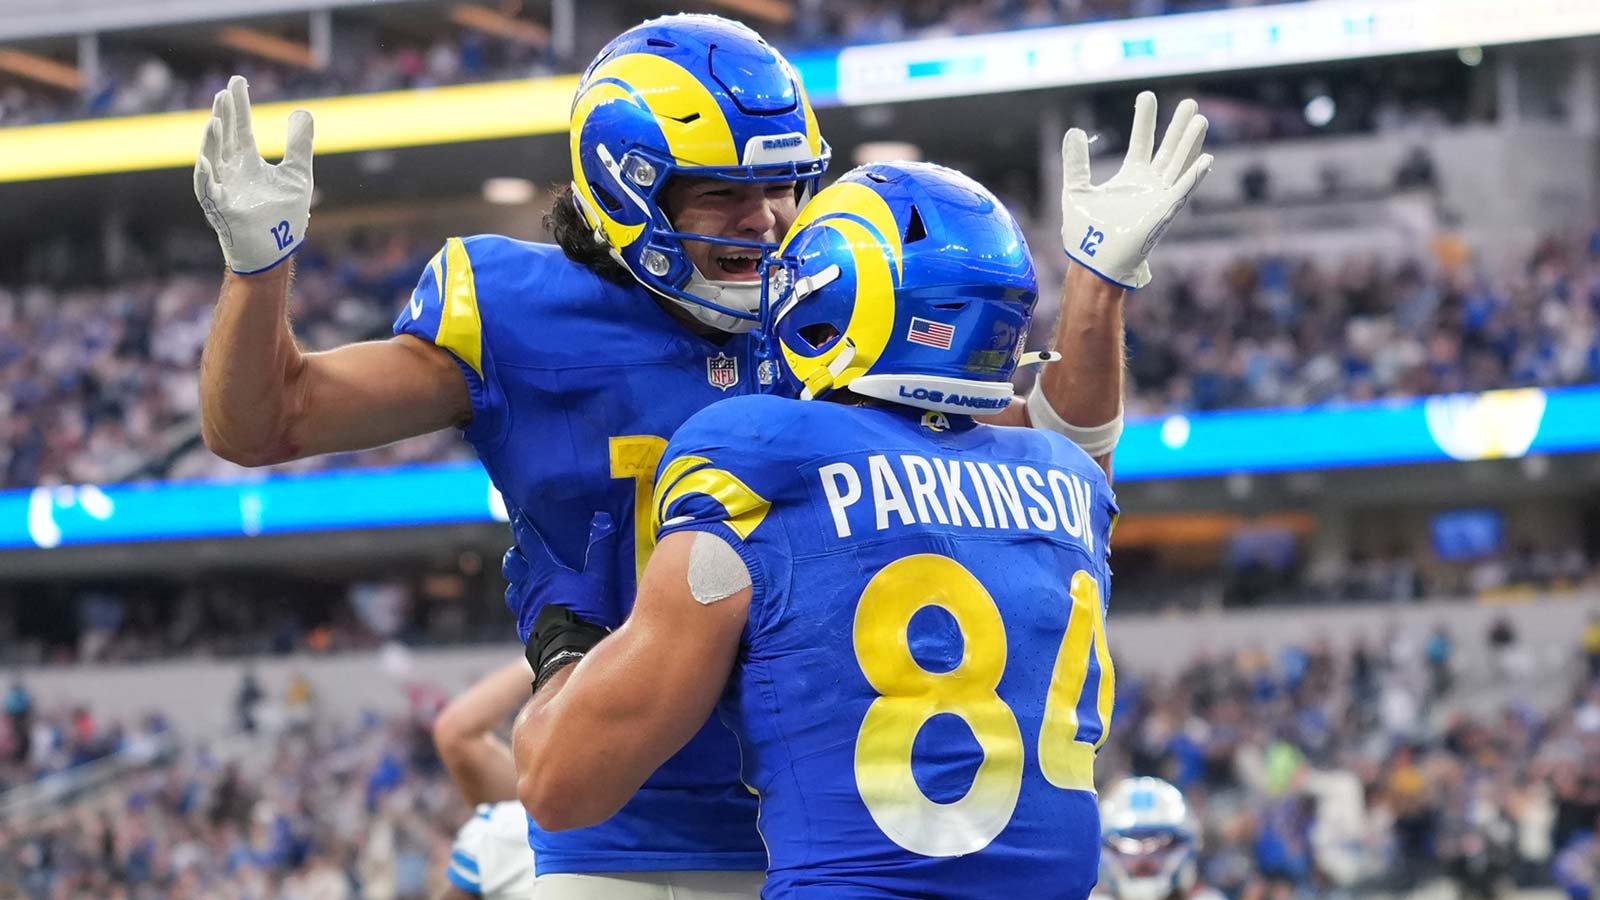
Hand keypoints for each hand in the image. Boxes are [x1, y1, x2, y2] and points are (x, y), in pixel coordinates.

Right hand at [193, 75, 313, 274]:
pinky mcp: (220, 209)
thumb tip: (302, 111)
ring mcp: (222, 188)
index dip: (239, 106)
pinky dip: (206, 175)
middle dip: (224, 115)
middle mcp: (231, 171)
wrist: (275, 250)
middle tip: (225, 92)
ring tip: (216, 119)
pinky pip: (208, 190)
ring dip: (212, 140)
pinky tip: (206, 159)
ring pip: (212, 158)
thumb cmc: (282, 216)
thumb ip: (299, 144)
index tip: (237, 82)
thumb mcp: (297, 174)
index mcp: (247, 162)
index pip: (240, 127)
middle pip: (224, 137)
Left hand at [503, 511, 619, 641]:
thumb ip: (600, 550)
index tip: (517, 515)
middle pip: (512, 564)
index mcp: (545, 571)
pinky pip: (520, 613)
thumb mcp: (598, 580)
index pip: (529, 541)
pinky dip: (524, 607)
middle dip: (515, 556)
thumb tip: (602, 518)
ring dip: (517, 582)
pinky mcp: (526, 628)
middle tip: (521, 552)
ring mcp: (525, 609)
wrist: (570, 650)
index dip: (522, 526)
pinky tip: (532, 610)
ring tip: (525, 582)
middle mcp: (529, 587)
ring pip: (512, 589)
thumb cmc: (586, 612)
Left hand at [1060, 91, 1211, 289]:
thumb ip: (1076, 162)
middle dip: (1178, 126)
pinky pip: (1182, 191)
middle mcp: (1149, 185)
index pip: (1141, 141)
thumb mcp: (1076, 189)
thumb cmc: (1085, 233)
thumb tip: (1074, 131)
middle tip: (1190, 102)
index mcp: (1130, 178)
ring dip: (1190, 143)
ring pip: (1180, 164)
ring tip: (1200, 119)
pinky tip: (1206, 158)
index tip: (1147, 96)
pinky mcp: (1164, 213)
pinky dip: (1193, 176)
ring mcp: (1159, 198)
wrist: (1092, 261)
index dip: (1145, 120)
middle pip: (1168, 148)